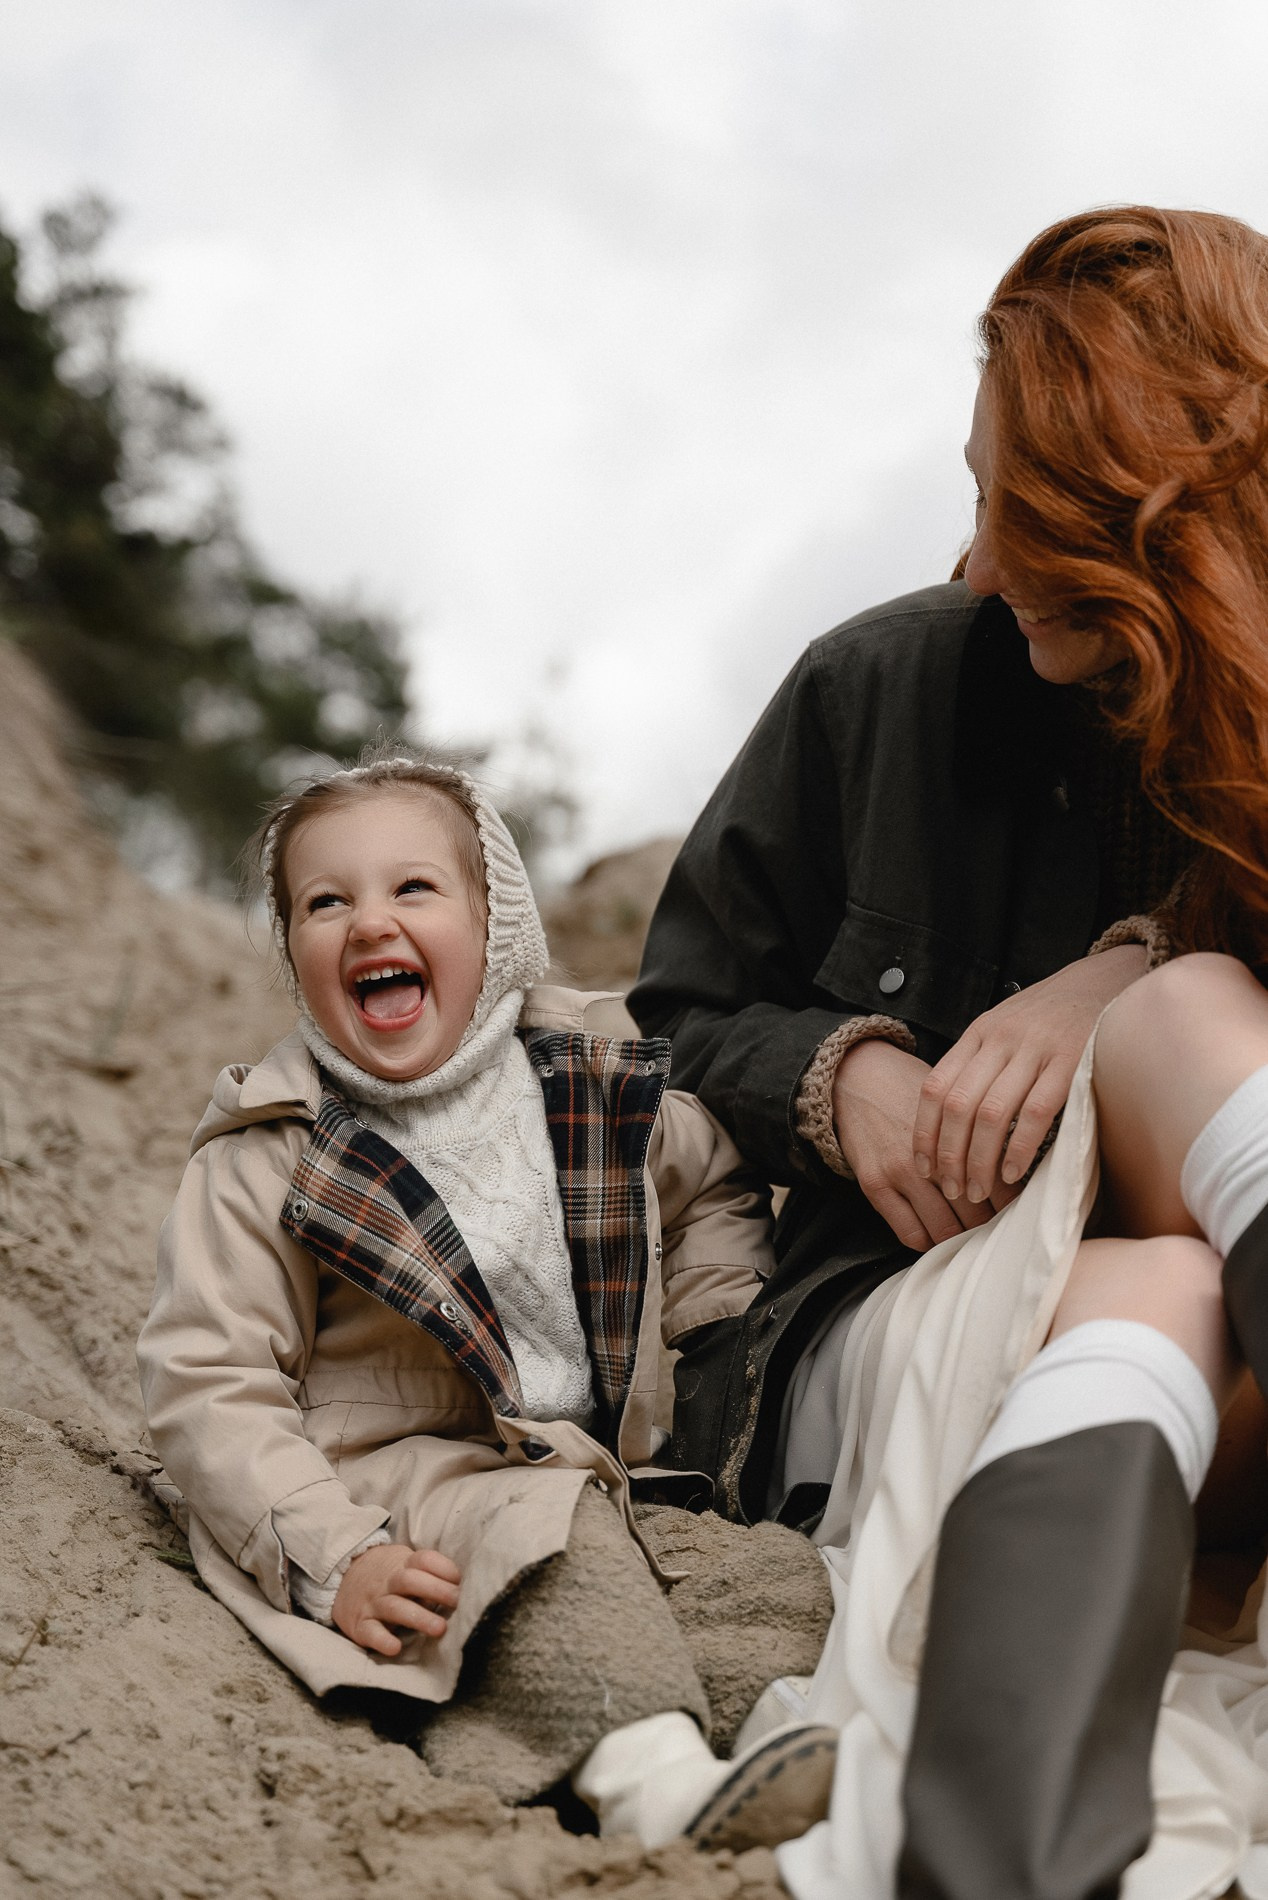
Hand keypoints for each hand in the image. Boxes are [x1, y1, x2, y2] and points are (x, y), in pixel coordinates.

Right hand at [332, 1543, 461, 1656]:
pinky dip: (382, 1640)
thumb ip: (428, 1574)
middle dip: (436, 1590)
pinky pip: (370, 1632)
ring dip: (419, 1617)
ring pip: (395, 1607)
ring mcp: (373, 1603)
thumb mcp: (404, 1564)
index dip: (443, 1568)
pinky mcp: (360, 1625)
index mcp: (403, 1564)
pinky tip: (395, 1647)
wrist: (340, 1579)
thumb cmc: (387, 1575)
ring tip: (440, 1628)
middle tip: (458, 1602)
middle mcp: (388, 1582)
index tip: (459, 1580)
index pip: (424, 1560)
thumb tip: (462, 1590)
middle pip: (411, 1580)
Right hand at [832, 1039, 999, 1251]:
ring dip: (959, 1237)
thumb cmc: (913, 1092)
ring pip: (945, 1228)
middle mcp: (933, 1156)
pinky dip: (928, 1242)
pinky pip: (910, 1232)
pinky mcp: (876, 1185)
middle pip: (976, 1211)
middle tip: (994, 1229)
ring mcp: (902, 1173)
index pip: (1000, 1184)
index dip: (1012, 1205)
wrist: (859, 1078)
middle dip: (989, 1225)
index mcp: (961, 1132)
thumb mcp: (954, 1103)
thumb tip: (1014, 1169)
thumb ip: (982, 1135)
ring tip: (966, 1235)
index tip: (1016, 1212)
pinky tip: (936, 1235)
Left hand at [912, 944, 1147, 1204]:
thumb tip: (950, 1121)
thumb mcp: (1005, 1027)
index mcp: (979, 1033)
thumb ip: (979, 1062)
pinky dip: (1019, 1148)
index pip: (935, 1088)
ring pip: (991, 1114)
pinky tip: (1013, 1173)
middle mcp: (1000, 1040)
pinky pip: (1035, 1113)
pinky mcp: (1070, 1062)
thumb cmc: (1050, 1016)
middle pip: (958, 1107)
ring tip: (977, 1190)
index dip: (924, 1132)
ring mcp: (1034, 1050)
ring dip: (979, 1160)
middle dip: (949, 1155)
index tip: (923, 1167)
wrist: (1103, 980)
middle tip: (950, 1189)